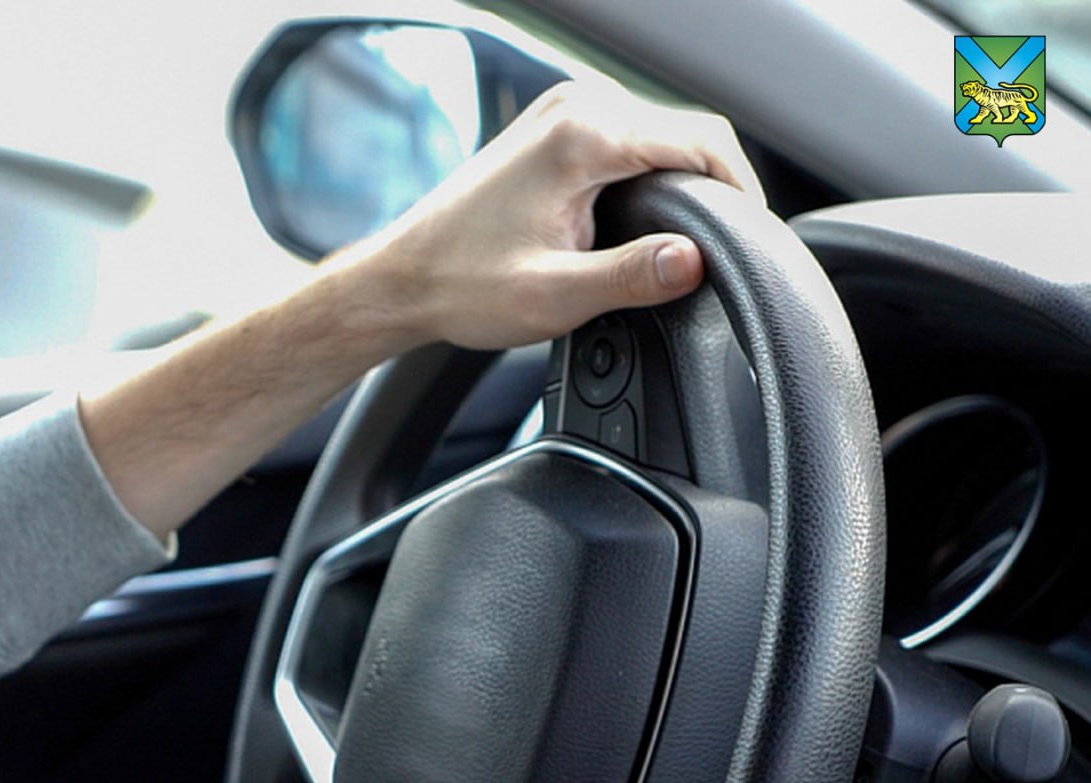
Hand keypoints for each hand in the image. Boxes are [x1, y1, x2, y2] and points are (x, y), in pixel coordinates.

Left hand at [339, 80, 764, 350]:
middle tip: (734, 248)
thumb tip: (695, 261)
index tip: (756, 238)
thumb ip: (632, 277)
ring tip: (700, 238)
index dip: (743, 190)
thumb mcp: (556, 296)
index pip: (703, 141)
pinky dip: (654, 175)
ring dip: (688, 180)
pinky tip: (655, 220)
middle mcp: (576, 109)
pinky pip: (630, 142)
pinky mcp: (554, 132)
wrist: (403, 279)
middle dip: (720, 185)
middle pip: (687, 132)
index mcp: (584, 136)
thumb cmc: (464, 285)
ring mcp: (562, 114)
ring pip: (660, 136)